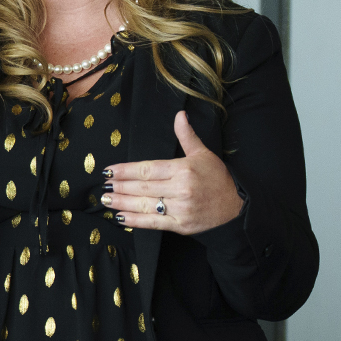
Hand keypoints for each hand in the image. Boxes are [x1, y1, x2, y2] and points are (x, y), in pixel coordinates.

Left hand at [100, 111, 243, 234]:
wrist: (236, 208)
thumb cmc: (218, 179)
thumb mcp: (203, 154)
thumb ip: (187, 136)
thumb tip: (179, 115)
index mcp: (183, 169)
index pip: (148, 169)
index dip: (126, 170)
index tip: (110, 171)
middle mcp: (181, 189)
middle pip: (143, 187)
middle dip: (121, 186)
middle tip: (104, 186)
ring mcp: (180, 209)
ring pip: (145, 205)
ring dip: (122, 203)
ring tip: (106, 199)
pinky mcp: (180, 225)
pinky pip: (153, 223)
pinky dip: (135, 221)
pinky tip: (120, 217)